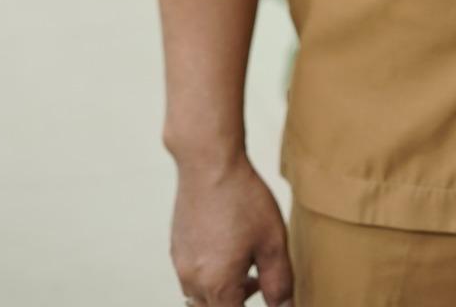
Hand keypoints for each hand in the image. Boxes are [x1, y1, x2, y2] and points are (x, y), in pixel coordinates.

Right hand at [171, 155, 292, 306]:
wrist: (208, 163)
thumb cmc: (242, 198)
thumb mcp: (272, 242)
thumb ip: (279, 283)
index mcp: (218, 286)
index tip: (262, 290)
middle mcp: (193, 281)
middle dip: (238, 302)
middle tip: (259, 280)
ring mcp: (181, 264)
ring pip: (202, 296)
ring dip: (224, 291)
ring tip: (247, 263)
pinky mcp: (176, 247)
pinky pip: (193, 275)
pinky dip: (211, 273)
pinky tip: (228, 246)